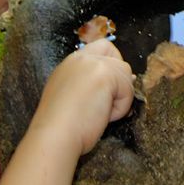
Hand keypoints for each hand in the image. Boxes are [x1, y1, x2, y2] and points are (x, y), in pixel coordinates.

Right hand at [34, 37, 133, 154]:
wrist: (54, 136)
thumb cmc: (62, 127)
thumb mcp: (74, 96)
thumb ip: (94, 83)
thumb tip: (129, 76)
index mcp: (70, 63)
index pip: (102, 48)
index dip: (112, 65)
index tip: (108, 89)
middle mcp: (81, 58)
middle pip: (118, 59)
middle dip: (120, 83)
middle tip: (105, 104)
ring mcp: (93, 63)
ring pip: (125, 74)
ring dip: (119, 98)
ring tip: (99, 113)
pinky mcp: (105, 74)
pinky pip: (128, 90)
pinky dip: (120, 108)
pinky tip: (101, 116)